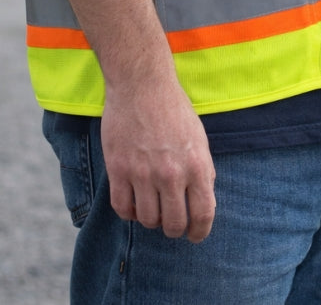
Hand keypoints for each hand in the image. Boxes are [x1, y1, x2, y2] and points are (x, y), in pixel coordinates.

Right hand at [101, 74, 216, 241]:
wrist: (142, 83)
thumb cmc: (173, 109)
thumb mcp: (199, 138)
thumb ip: (202, 171)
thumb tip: (201, 202)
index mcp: (196, 165)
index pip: (203, 215)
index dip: (199, 233)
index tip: (194, 236)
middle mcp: (171, 173)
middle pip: (173, 225)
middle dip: (174, 228)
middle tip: (170, 221)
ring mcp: (142, 172)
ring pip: (147, 220)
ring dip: (151, 218)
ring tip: (151, 204)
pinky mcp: (118, 169)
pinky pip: (122, 208)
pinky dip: (128, 212)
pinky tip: (133, 201)